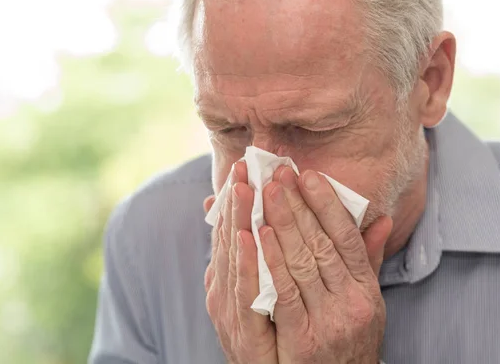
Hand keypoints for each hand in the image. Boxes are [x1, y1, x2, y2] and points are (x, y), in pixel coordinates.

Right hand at [204, 162, 277, 363]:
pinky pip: (244, 292)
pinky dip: (244, 263)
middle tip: (242, 166)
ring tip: (242, 188)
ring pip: (233, 259)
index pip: (231, 231)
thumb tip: (254, 225)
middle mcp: (224, 291)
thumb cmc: (275, 333)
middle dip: (236, 201)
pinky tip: (246, 236)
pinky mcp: (241, 331)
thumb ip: (267, 258)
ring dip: (237, 221)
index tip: (244, 167)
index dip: (235, 200)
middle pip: (229, 239)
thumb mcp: (267, 292)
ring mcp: (229, 311)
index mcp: (230, 278)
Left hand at [261, 166, 391, 363]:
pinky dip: (271, 261)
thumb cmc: (351, 339)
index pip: (346, 236)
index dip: (327, 203)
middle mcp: (352, 302)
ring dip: (281, 224)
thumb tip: (382, 219)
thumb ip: (367, 259)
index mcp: (366, 289)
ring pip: (302, 263)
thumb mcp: (368, 301)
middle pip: (321, 243)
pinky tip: (258, 234)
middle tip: (278, 174)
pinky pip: (285, 294)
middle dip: (297, 205)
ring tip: (264, 193)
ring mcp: (329, 321)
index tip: (309, 175)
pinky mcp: (304, 340)